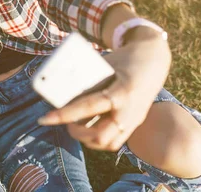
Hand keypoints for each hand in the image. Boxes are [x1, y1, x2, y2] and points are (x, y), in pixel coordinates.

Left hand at [38, 28, 170, 150]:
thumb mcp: (105, 64)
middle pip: (100, 135)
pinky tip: (87, 126)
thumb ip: (88, 79)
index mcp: (122, 92)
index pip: (89, 107)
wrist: (155, 59)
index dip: (65, 114)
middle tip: (61, 120)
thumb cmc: (126, 58)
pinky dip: (98, 137)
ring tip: (73, 125)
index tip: (44, 118)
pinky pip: (116, 139)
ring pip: (108, 143)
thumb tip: (60, 88)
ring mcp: (135, 119)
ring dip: (87, 138)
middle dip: (76, 132)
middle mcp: (130, 111)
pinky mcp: (136, 123)